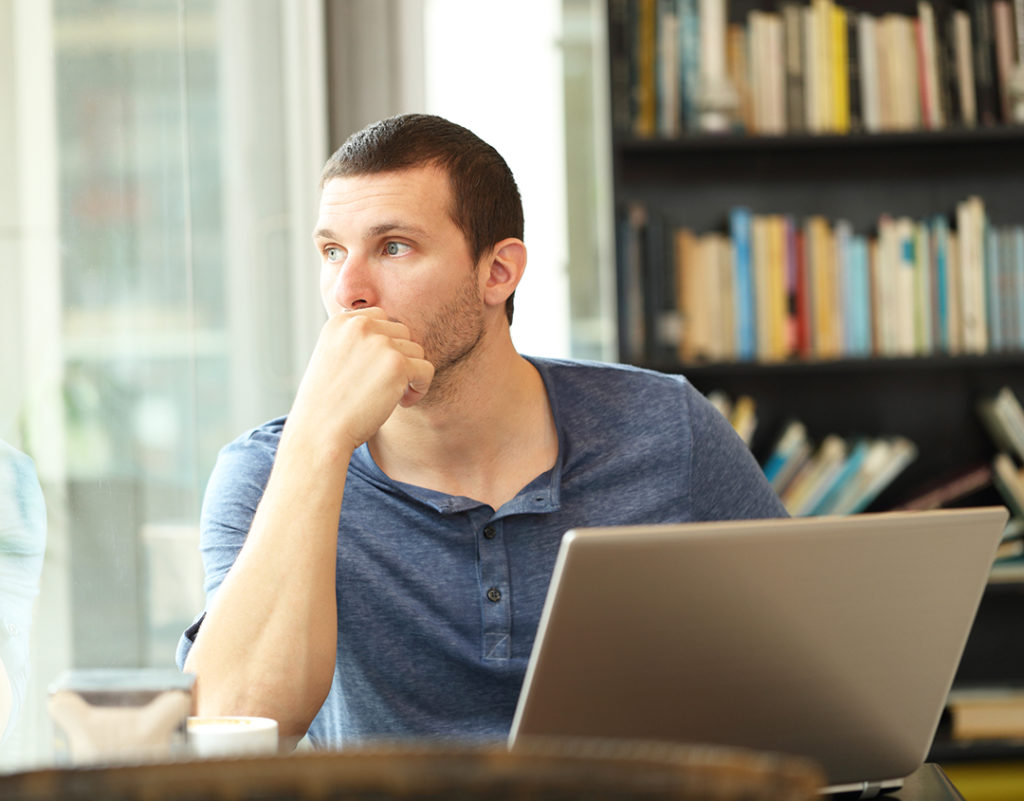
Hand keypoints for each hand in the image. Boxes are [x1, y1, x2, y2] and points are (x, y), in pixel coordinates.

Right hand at [285, 308, 434, 456]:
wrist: (319, 432)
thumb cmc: (326, 402)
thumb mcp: (332, 357)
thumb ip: (357, 340)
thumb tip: (392, 335)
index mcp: (342, 321)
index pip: (382, 319)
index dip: (385, 346)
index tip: (374, 371)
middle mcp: (361, 325)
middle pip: (402, 333)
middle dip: (399, 359)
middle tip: (383, 386)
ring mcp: (380, 343)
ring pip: (416, 351)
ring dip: (410, 374)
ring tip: (391, 396)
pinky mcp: (398, 365)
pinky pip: (426, 369)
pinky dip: (420, 388)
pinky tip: (401, 402)